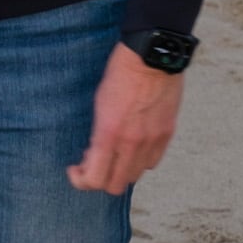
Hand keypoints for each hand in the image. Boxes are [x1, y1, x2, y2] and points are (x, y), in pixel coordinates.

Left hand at [68, 46, 185, 194]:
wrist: (152, 57)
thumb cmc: (121, 73)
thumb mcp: (99, 104)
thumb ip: (99, 136)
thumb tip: (95, 156)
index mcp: (109, 134)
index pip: (94, 180)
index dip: (81, 180)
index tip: (76, 169)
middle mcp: (131, 143)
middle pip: (115, 185)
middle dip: (100, 179)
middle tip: (94, 163)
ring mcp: (152, 140)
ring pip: (135, 176)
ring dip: (121, 170)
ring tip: (115, 152)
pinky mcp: (166, 134)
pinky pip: (152, 162)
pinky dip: (141, 160)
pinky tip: (133, 145)